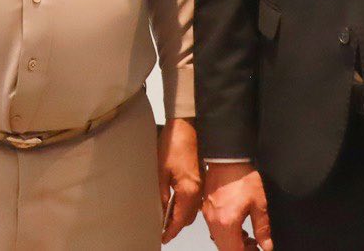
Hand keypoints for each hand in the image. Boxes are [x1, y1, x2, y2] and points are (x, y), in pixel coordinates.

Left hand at [158, 118, 201, 241]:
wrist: (186, 126)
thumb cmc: (173, 144)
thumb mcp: (161, 171)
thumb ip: (162, 193)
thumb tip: (162, 209)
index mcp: (189, 190)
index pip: (180, 219)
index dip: (171, 230)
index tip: (163, 237)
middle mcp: (198, 190)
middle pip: (188, 217)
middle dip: (176, 225)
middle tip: (163, 229)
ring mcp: (202, 185)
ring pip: (192, 209)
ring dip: (181, 215)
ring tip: (166, 218)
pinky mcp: (201, 178)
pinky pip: (194, 198)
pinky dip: (185, 205)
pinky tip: (175, 202)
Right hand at [201, 161, 272, 250]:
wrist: (227, 158)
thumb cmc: (242, 176)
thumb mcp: (259, 203)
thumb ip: (262, 227)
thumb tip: (267, 245)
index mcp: (227, 222)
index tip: (257, 250)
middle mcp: (214, 221)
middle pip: (225, 248)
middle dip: (240, 250)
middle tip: (254, 246)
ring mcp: (208, 215)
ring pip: (218, 240)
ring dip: (232, 243)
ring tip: (248, 237)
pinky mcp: (206, 208)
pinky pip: (214, 228)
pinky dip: (226, 233)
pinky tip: (237, 227)